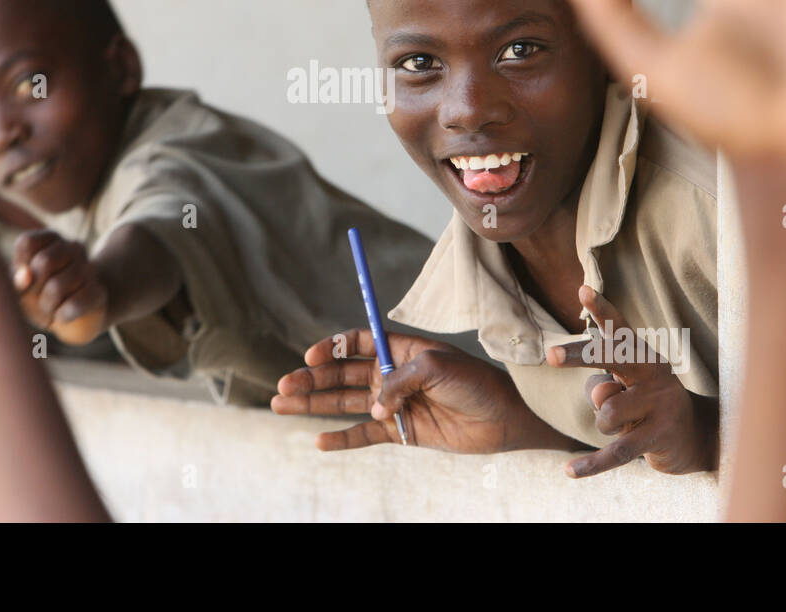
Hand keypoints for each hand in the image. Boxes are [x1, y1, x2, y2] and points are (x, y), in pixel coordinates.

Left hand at [12, 229, 108, 344]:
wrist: (76, 318)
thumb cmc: (41, 296)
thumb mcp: (21, 288)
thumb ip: (16, 279)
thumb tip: (25, 275)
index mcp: (51, 239)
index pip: (28, 243)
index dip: (20, 266)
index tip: (25, 280)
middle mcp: (73, 248)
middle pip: (44, 262)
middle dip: (33, 288)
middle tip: (38, 297)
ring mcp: (89, 269)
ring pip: (57, 287)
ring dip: (47, 305)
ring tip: (50, 308)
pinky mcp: (98, 292)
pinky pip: (73, 305)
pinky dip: (62, 315)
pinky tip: (63, 315)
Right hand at [272, 329, 567, 453]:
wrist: (504, 417)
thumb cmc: (475, 383)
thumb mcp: (437, 367)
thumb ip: (400, 380)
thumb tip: (373, 406)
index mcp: (401, 349)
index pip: (357, 343)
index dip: (332, 348)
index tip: (311, 355)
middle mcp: (392, 374)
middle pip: (342, 375)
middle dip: (311, 379)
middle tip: (283, 385)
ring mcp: (394, 403)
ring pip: (345, 403)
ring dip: (314, 404)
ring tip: (281, 404)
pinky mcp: (401, 432)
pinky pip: (364, 435)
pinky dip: (342, 439)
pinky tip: (319, 441)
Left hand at [547, 286, 715, 476]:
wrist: (697, 436)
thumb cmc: (646, 403)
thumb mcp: (625, 390)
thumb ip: (604, 387)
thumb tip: (600, 395)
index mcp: (643, 356)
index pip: (619, 329)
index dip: (602, 309)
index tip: (583, 290)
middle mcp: (653, 374)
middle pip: (611, 359)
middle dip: (578, 357)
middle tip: (551, 355)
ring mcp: (659, 405)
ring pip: (606, 413)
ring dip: (603, 424)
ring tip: (623, 425)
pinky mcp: (659, 437)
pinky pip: (616, 452)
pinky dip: (591, 464)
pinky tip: (570, 470)